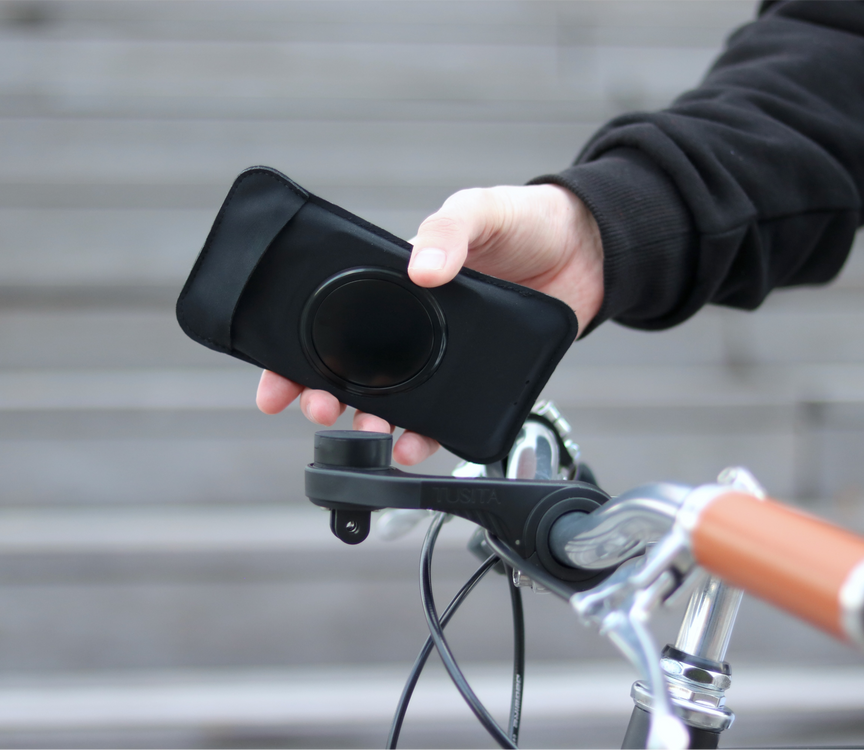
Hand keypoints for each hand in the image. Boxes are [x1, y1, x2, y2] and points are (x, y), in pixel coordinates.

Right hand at [256, 183, 604, 464]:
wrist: (587, 251)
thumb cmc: (524, 221)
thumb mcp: (479, 210)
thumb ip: (448, 230)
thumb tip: (420, 269)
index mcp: (394, 285)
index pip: (331, 322)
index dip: (296, 354)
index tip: (276, 381)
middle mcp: (410, 326)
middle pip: (351, 371)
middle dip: (324, 395)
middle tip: (318, 408)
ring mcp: (440, 356)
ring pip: (390, 401)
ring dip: (368, 423)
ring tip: (365, 433)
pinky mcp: (473, 379)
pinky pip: (441, 416)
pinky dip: (423, 437)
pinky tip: (412, 445)